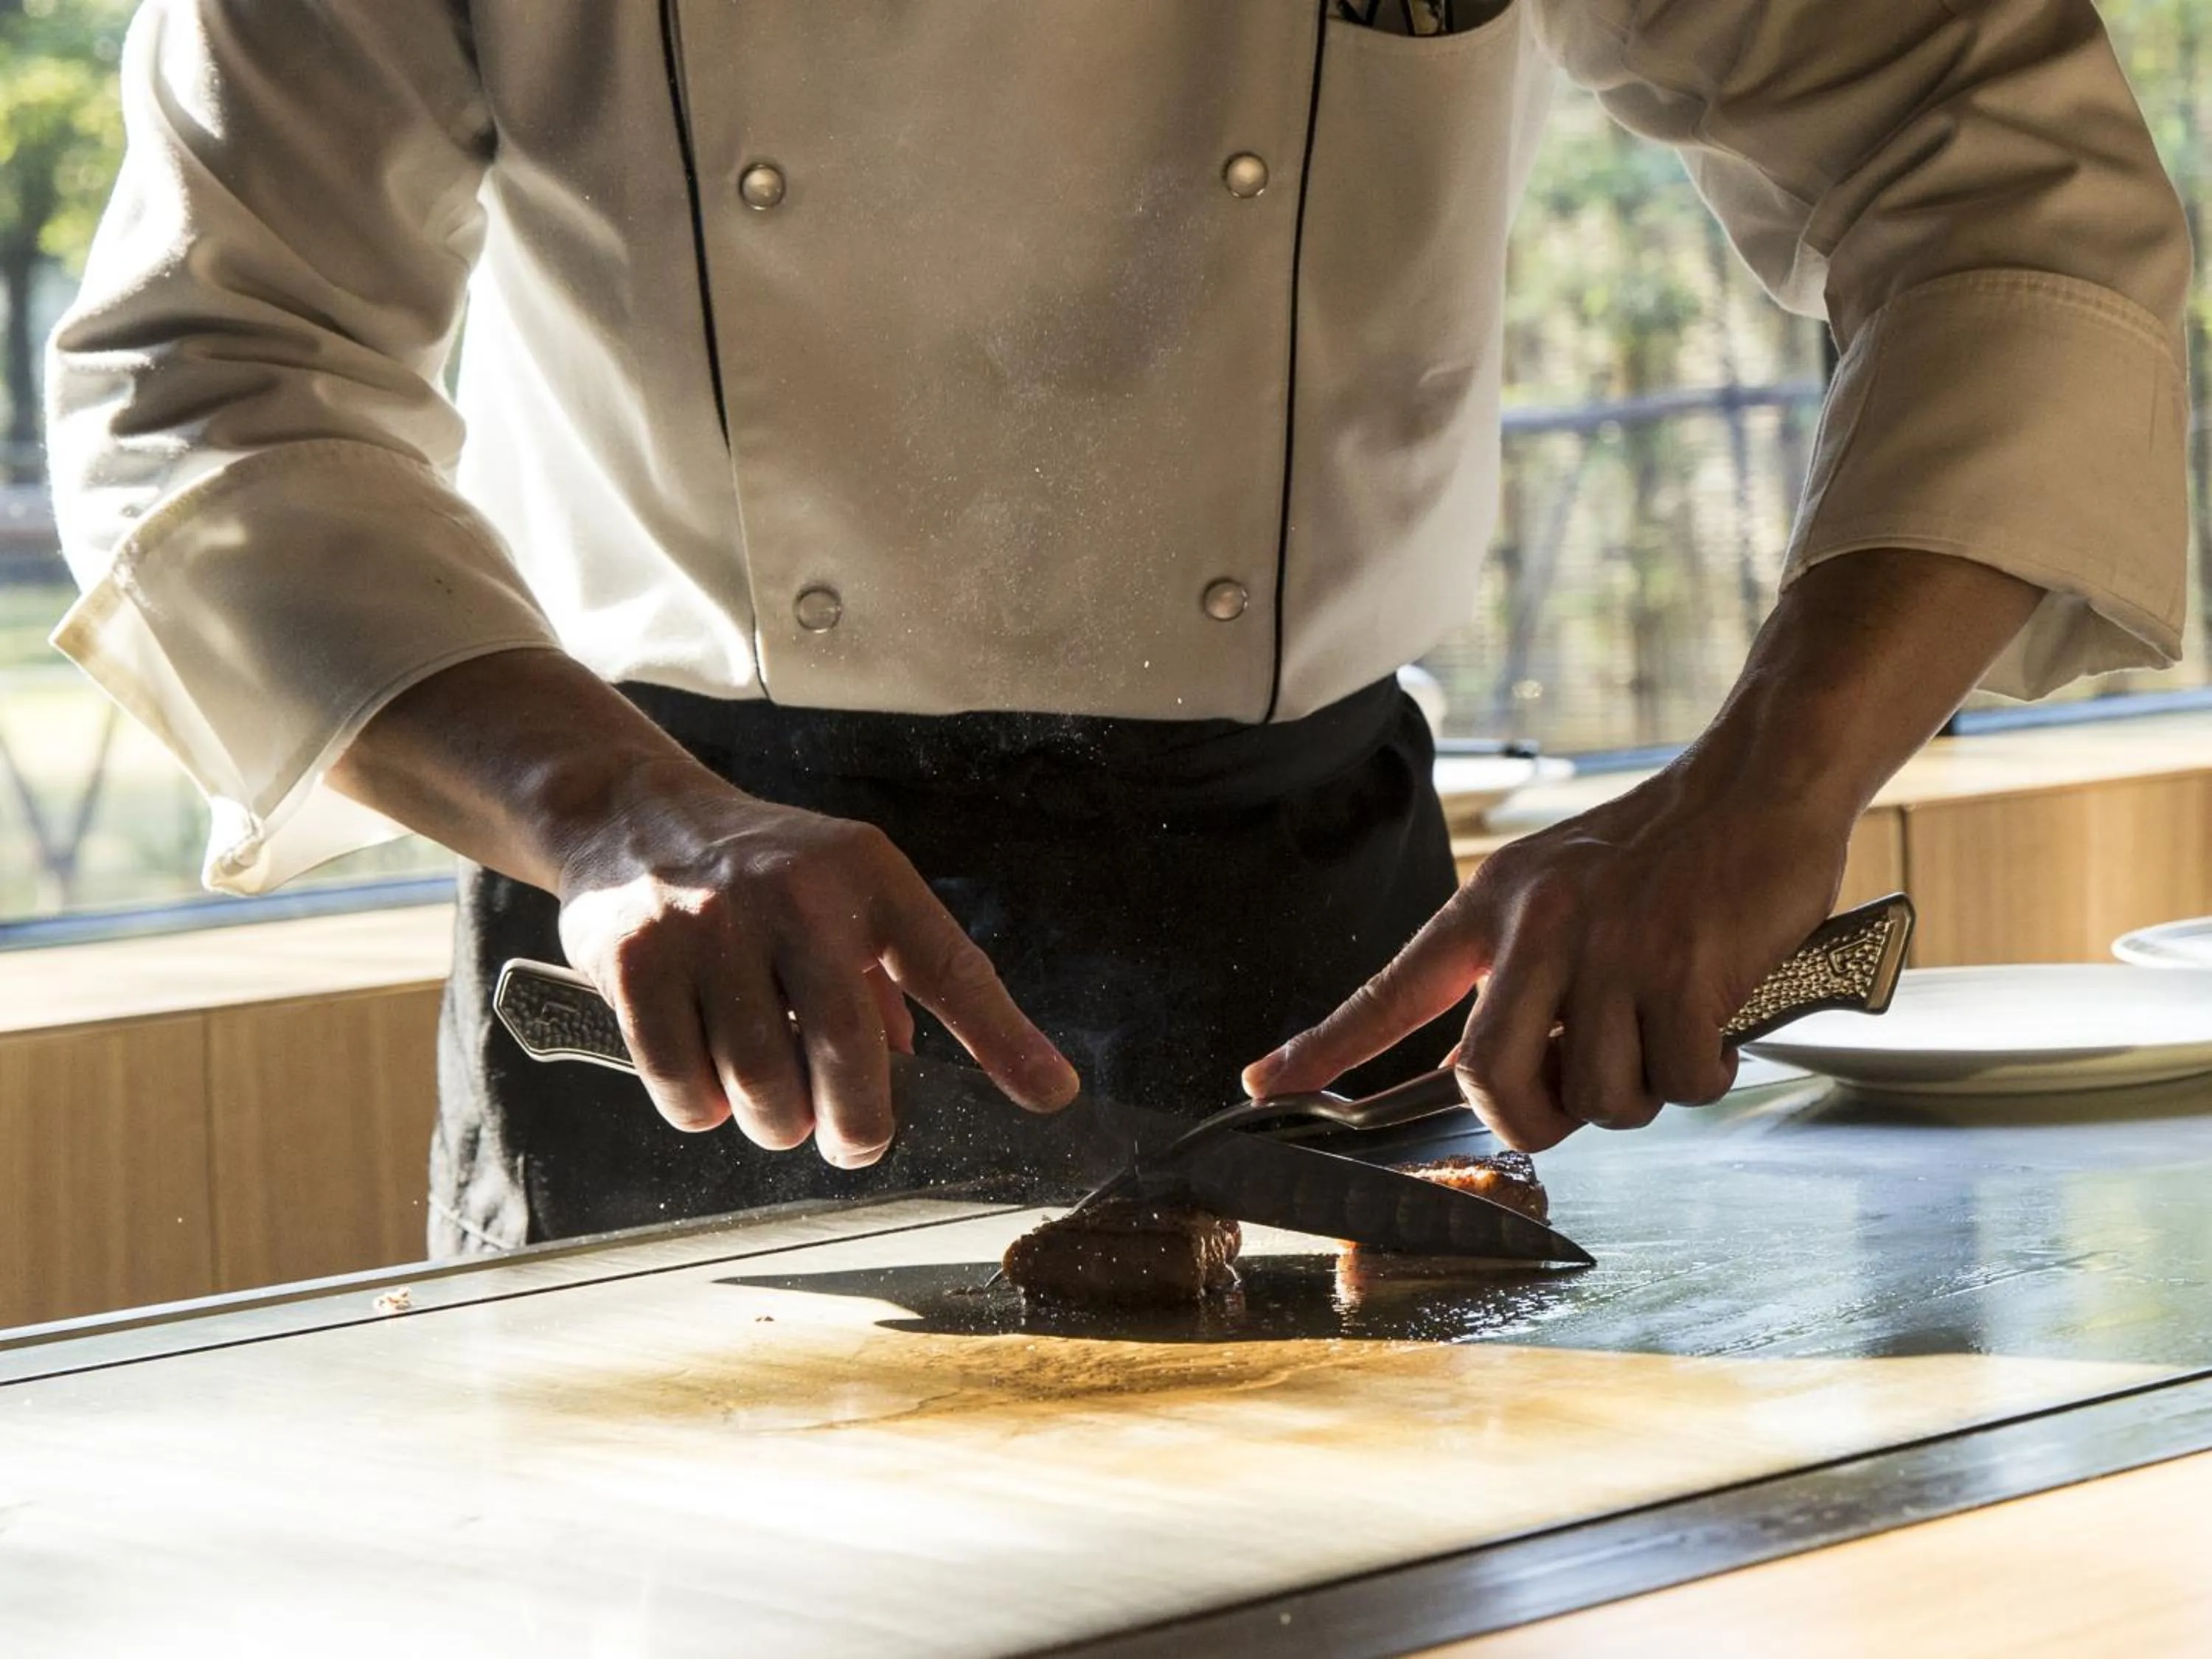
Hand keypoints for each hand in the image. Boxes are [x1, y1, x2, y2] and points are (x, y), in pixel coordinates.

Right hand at [327, 648, 1079, 1170]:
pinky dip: (702, 1110)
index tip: (1052, 1093)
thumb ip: (895, 977)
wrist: (636, 817)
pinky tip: (710, 1090)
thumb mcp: (846, 894)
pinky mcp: (634, 961)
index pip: (949, 963)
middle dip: (859, 1125)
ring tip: (776, 1111)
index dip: (1002, 1037)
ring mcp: (708, 925)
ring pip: (760, 1081)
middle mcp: (793, 893)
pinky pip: (682, 1082)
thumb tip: (914, 1070)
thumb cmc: (767, 875)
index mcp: (865, 874)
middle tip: (855, 1142)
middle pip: (846, 1049)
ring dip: (775, 1123)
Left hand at [1242, 547, 2047, 1150]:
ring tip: (1666, 1037)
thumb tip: (1482, 1071)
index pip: (1392, 988)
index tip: (1263, 1083)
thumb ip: (1519, 974)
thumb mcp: (1561, 893)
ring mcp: (1610, 947)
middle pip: (1487, 1077)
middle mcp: (1538, 926)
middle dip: (1528, 1121)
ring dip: (1638, 1095)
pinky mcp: (1683, 969)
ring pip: (1596, 1094)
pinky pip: (1679, 1080)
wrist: (1760, 780)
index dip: (1324, 1046)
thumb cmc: (1667, 852)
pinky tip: (1717, 1027)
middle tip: (1570, 1106)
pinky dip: (1703, 1076)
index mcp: (1494, 906)